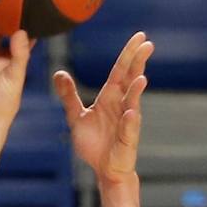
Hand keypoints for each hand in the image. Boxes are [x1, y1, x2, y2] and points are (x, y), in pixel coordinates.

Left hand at [53, 31, 152, 186]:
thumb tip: (59, 74)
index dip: (129, 53)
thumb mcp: (76, 116)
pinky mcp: (127, 139)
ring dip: (136, 90)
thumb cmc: (95, 144)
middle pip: (131, 78)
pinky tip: (131, 113)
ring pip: (133, 101)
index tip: (139, 36)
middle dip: (138, 62)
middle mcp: (122, 104)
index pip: (120, 70)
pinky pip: (129, 128)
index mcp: (110, 96)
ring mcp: (127, 121)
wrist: (104, 169)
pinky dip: (130, 121)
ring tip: (141, 78)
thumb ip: (69, 96)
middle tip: (147, 43)